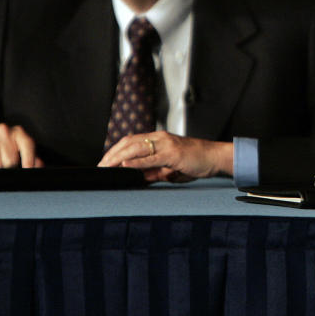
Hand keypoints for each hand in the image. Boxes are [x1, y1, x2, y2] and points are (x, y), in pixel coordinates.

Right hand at [0, 123, 43, 168]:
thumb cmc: (5, 149)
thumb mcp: (20, 152)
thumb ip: (32, 159)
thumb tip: (39, 166)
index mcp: (19, 133)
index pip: (27, 145)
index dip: (29, 159)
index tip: (28, 170)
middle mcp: (4, 130)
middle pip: (10, 159)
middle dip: (8, 167)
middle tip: (4, 166)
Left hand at [98, 131, 232, 182]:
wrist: (215, 157)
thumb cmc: (196, 162)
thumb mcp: (171, 167)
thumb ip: (155, 171)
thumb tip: (139, 177)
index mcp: (159, 139)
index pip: (131, 141)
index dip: (115, 151)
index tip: (103, 162)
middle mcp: (160, 138)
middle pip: (129, 143)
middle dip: (111, 155)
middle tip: (99, 167)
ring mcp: (166, 144)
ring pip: (136, 148)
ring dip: (118, 158)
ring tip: (106, 166)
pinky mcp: (173, 154)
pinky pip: (150, 158)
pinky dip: (136, 162)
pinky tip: (124, 166)